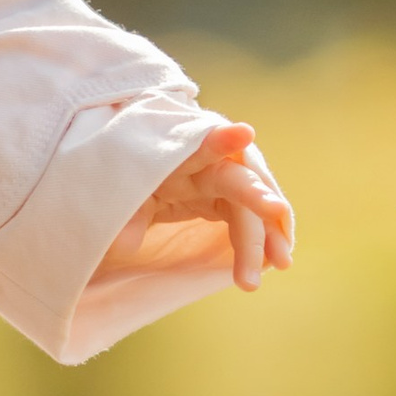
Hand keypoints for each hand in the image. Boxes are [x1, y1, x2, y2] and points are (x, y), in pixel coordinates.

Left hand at [99, 120, 295, 289]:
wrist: (129, 177)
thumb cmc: (121, 184)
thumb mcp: (113, 197)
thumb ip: (123, 217)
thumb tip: (125, 243)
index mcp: (173, 153)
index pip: (197, 144)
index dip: (219, 140)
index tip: (244, 133)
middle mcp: (204, 162)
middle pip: (236, 178)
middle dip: (258, 195)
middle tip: (278, 212)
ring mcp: (219, 180)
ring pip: (251, 205)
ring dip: (269, 233)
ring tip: (283, 263)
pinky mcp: (225, 199)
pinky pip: (249, 219)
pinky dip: (264, 239)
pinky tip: (279, 260)